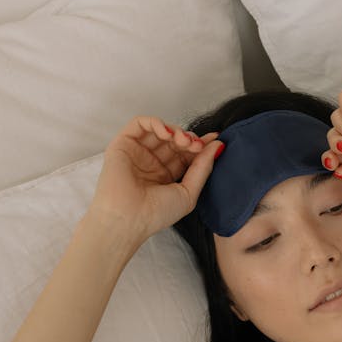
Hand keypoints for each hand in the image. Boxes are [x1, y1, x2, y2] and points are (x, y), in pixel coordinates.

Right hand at [88, 116, 222, 242]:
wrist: (128, 219)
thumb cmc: (156, 214)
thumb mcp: (188, 193)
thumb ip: (203, 168)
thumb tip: (218, 145)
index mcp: (166, 175)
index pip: (186, 154)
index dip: (200, 145)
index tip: (215, 139)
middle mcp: (152, 163)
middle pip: (175, 140)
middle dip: (189, 139)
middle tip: (197, 145)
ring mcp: (138, 153)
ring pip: (160, 130)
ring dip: (176, 130)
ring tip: (184, 141)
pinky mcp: (123, 144)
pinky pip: (139, 124)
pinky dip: (155, 122)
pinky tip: (167, 133)